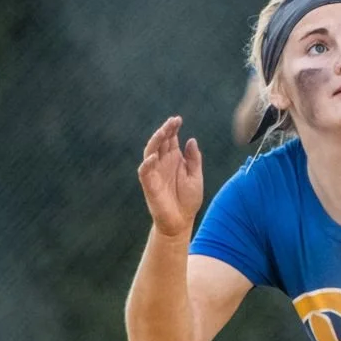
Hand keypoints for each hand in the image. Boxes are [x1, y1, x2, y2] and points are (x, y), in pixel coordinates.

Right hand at [138, 116, 203, 238]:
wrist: (181, 221)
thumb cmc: (188, 200)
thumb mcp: (196, 177)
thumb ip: (194, 159)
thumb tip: (191, 140)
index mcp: (174, 159)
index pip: (171, 139)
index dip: (173, 128)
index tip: (178, 119)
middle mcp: (163, 163)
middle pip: (161, 142)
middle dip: (165, 130)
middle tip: (173, 121)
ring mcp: (155, 172)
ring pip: (150, 152)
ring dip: (156, 141)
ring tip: (163, 132)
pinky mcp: (149, 184)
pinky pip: (144, 171)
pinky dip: (147, 163)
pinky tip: (154, 156)